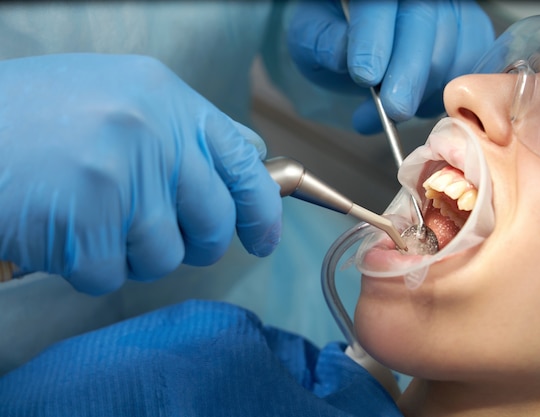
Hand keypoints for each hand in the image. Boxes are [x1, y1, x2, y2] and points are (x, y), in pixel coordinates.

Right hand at [0, 53, 281, 293]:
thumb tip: (250, 154)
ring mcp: (120, 176)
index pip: (244, 163)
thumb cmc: (38, 119)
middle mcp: (152, 132)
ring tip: (91, 220)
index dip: (263, 210)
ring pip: (166, 257)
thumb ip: (189, 129)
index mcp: (167, 99)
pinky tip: (62, 232)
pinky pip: (113, 275)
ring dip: (132, 255)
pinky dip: (89, 267)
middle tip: (156, 236)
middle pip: (214, 221)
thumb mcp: (124, 99)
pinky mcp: (86, 221)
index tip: (265, 239)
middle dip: (195, 243)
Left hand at [287, 0, 493, 133]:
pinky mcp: (469, 32)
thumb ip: (322, 43)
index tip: (365, 75)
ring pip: (449, 49)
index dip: (374, 39)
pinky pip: (469, 65)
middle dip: (409, 73)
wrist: (357, 43)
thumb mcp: (311, 37)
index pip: (378, 5)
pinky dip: (445, 94)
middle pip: (423, 24)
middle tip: (394, 108)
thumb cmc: (333, 35)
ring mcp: (449, 8)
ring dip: (421, 92)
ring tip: (386, 113)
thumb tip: (343, 55)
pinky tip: (416, 105)